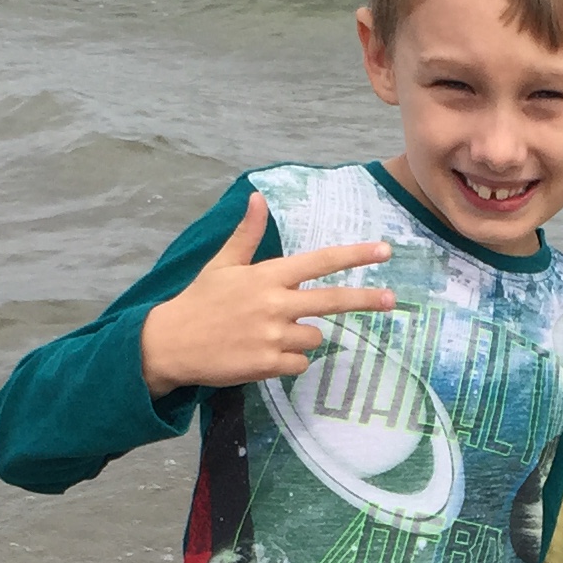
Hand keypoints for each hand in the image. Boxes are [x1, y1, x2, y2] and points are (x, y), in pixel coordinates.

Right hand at [140, 190, 395, 395]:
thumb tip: (256, 197)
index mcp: (267, 276)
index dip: (354, 255)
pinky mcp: (268, 364)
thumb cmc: (199, 301)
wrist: (171, 343)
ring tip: (269, 334)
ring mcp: (273, 336)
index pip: (320, 261)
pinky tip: (263, 354)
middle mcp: (275, 304)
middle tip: (391, 300)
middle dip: (365, 299)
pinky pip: (299, 363)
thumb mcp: (221, 264)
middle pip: (332, 301)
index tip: (383, 251)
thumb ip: (246, 234)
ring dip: (302, 336)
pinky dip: (289, 360)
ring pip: (314, 337)